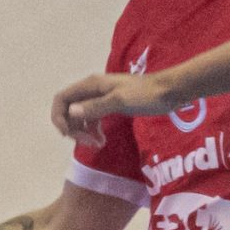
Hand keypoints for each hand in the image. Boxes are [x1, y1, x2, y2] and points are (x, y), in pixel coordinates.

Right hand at [53, 71, 175, 145]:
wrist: (170, 91)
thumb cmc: (147, 94)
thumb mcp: (120, 101)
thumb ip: (96, 106)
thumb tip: (72, 112)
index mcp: (91, 85)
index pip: (62, 98)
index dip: (59, 117)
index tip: (68, 135)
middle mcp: (93, 89)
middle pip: (70, 109)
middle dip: (74, 128)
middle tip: (88, 144)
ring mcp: (102, 97)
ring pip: (82, 116)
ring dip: (84, 132)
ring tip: (97, 145)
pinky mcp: (111, 105)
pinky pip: (94, 119)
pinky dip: (94, 130)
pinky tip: (102, 142)